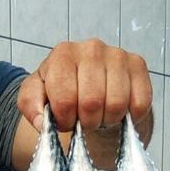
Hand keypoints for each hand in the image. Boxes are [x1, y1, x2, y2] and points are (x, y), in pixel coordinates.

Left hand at [17, 40, 151, 133]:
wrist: (91, 90)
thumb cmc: (64, 94)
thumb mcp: (37, 98)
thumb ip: (30, 106)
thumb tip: (41, 122)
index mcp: (62, 54)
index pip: (65, 99)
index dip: (65, 119)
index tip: (66, 120)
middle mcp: (91, 48)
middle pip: (92, 102)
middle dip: (87, 122)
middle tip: (85, 120)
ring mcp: (117, 54)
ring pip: (116, 104)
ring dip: (108, 120)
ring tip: (101, 115)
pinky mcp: (138, 65)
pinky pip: (139, 103)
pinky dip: (129, 116)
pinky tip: (119, 111)